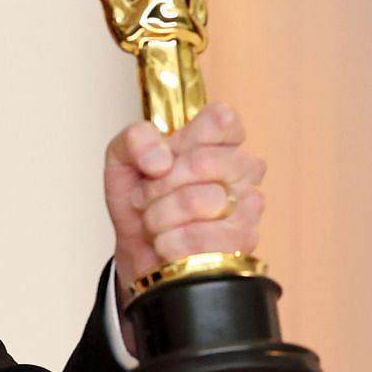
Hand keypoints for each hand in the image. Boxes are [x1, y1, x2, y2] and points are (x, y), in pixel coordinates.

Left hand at [104, 102, 266, 296]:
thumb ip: (135, 140)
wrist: (139, 252)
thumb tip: (160, 160)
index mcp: (220, 141)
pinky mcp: (242, 242)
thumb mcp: (122, 161)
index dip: (182, 141)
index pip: (221, 119)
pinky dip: (167, 243)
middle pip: (202, 161)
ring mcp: (248, 206)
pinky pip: (196, 238)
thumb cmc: (141, 204)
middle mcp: (243, 169)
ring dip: (159, 217)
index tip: (160, 162)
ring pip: (199, 201)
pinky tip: (167, 244)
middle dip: (158, 186)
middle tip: (146, 199)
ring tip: (156, 223)